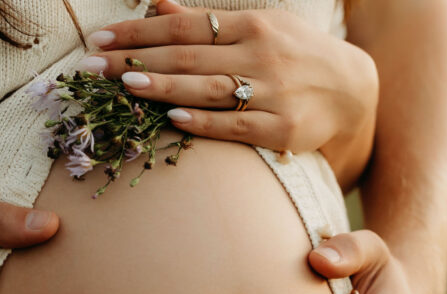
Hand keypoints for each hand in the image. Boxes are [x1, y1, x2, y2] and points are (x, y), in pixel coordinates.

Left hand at [79, 0, 377, 185]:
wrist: (354, 90)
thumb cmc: (294, 54)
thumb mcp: (258, 27)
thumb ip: (207, 22)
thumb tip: (158, 5)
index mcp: (251, 24)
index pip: (183, 25)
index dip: (138, 30)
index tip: (99, 38)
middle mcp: (261, 53)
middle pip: (188, 55)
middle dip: (135, 59)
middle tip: (92, 66)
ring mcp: (273, 92)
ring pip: (208, 88)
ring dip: (163, 86)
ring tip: (124, 85)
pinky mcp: (283, 129)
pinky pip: (236, 125)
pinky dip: (204, 122)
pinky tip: (173, 118)